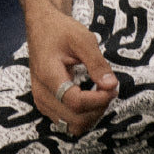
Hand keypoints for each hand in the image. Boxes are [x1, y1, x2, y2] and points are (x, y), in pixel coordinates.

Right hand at [26, 5, 117, 138]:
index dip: (98, 100)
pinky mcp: (46, 104)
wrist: (41, 27)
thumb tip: (111, 86)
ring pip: (72, 125)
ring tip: (100, 93)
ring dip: (92, 114)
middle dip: (98, 108)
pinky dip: (83, 115)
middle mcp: (42, 93)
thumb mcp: (83, 39)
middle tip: (109, 88)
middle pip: (75, 119)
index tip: (112, 88)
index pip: (75, 102)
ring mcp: (42, 101)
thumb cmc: (61, 30)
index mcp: (48, 75)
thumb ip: (97, 63)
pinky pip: (67, 122)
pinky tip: (90, 97)